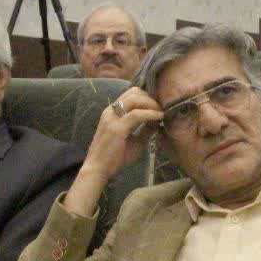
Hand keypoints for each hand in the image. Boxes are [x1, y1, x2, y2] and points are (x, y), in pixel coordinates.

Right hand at [62, 87, 164, 215]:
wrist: (98, 169)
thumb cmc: (115, 157)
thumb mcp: (135, 141)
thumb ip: (146, 130)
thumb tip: (159, 121)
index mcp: (113, 112)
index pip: (132, 94)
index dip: (147, 97)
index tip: (159, 105)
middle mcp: (111, 110)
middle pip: (134, 92)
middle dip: (151, 98)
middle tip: (162, 108)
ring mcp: (112, 117)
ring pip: (135, 99)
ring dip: (152, 103)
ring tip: (161, 112)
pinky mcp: (117, 127)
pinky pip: (137, 114)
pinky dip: (150, 113)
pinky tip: (159, 117)